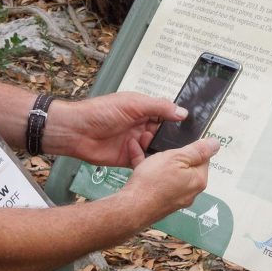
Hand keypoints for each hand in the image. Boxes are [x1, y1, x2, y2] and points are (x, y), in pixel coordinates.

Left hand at [46, 91, 186, 165]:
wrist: (76, 132)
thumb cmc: (100, 111)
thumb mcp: (133, 104)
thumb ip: (159, 107)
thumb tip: (182, 112)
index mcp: (144, 110)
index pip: (167, 115)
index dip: (179, 122)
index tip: (196, 129)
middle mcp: (141, 126)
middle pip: (164, 134)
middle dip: (174, 140)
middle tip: (190, 147)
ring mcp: (135, 142)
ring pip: (156, 149)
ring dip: (163, 153)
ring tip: (177, 158)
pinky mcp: (129, 158)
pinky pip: (145, 162)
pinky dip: (151, 164)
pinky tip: (160, 166)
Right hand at [122, 137, 219, 224]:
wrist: (131, 207)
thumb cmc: (154, 181)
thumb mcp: (177, 158)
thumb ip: (197, 150)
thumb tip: (216, 144)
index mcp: (198, 180)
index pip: (202, 157)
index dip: (189, 146)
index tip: (175, 140)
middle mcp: (190, 191)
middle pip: (185, 164)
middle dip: (171, 152)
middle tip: (157, 143)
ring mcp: (174, 198)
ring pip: (167, 171)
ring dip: (156, 158)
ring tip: (143, 145)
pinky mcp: (160, 201)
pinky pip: (156, 180)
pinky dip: (147, 168)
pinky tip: (136, 156)